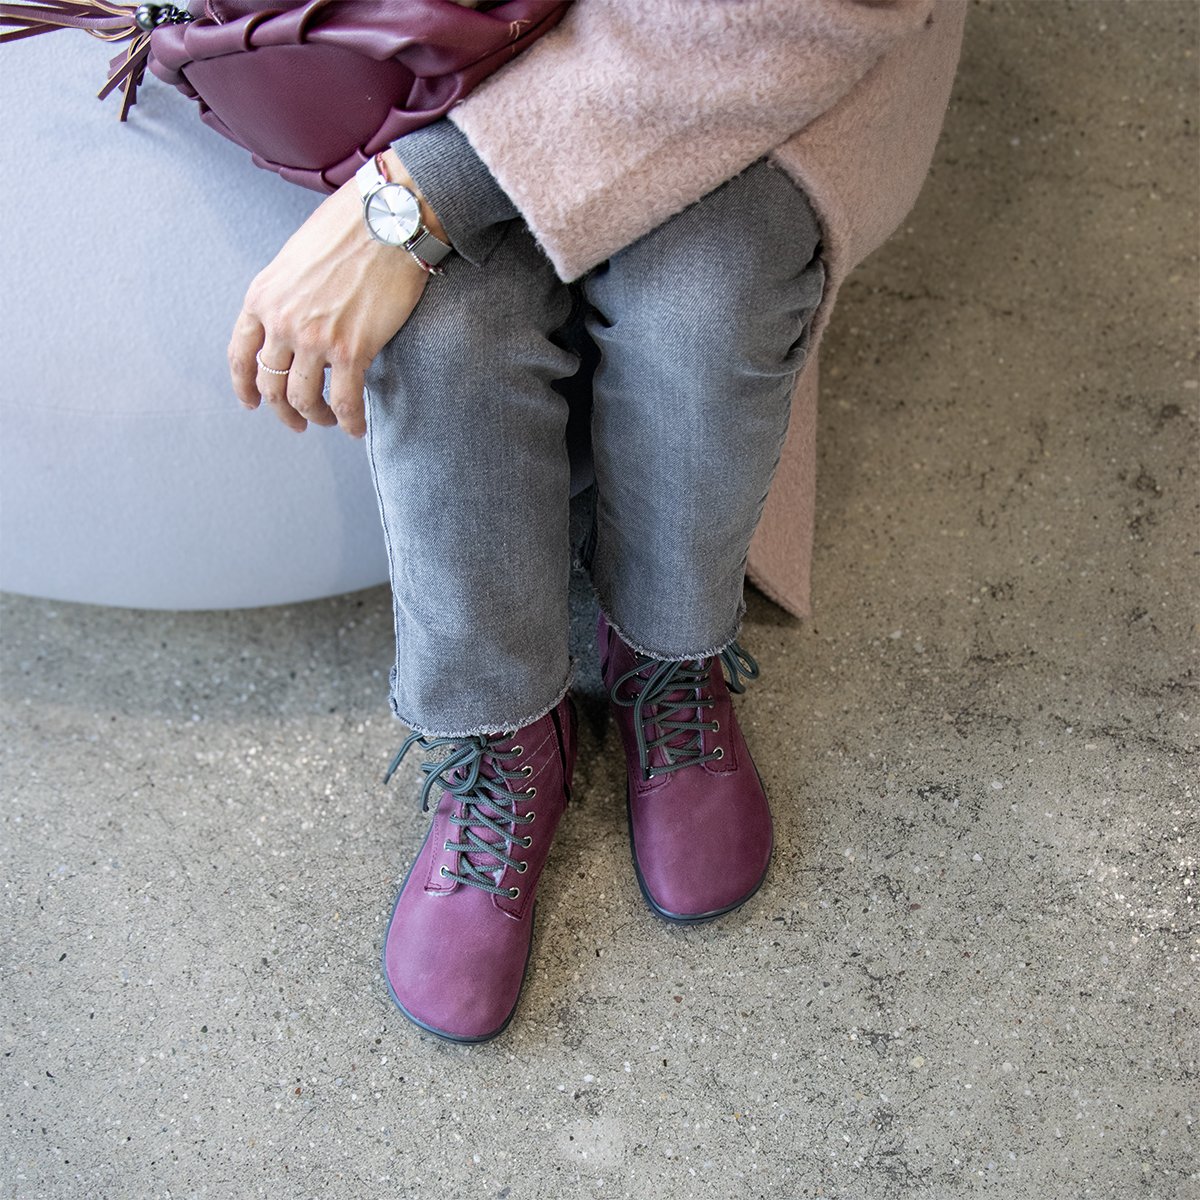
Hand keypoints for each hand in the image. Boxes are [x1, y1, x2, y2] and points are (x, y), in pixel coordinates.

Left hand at [228, 150, 446, 437]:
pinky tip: (355, 427)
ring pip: (304, 399)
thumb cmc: (349, 228)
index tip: (252, 403)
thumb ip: (286, 294)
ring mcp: (314, 339)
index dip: (244, 386)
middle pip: (271, 385)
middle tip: (297, 422)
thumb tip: (297, 320)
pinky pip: (345, 402)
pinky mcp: (352, 350)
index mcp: (263, 298)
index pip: (240, 355)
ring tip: (329, 422)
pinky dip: (349, 422)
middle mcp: (281, 323)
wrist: (387, 220)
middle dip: (282, 411)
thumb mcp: (296, 258)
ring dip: (315, 418)